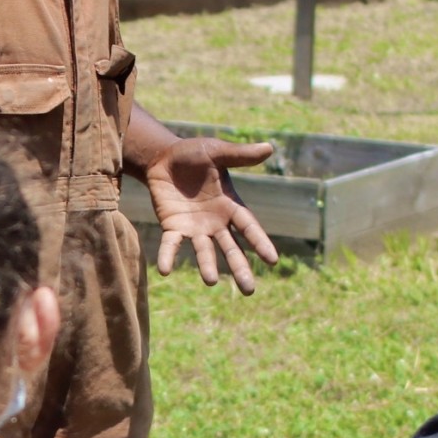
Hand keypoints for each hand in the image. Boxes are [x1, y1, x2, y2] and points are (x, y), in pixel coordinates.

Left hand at [143, 137, 279, 293]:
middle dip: (239, 268)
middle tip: (249, 290)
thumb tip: (270, 147)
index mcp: (231, 205)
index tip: (272, 260)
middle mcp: (216, 222)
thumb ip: (240, 155)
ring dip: (207, 266)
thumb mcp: (217, 152)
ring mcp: (194, 227)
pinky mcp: (173, 227)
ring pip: (204, 251)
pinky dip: (168, 256)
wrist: (164, 157)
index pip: (249, 227)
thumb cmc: (194, 154)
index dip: (260, 243)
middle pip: (231, 248)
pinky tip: (164, 270)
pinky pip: (171, 244)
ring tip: (210, 281)